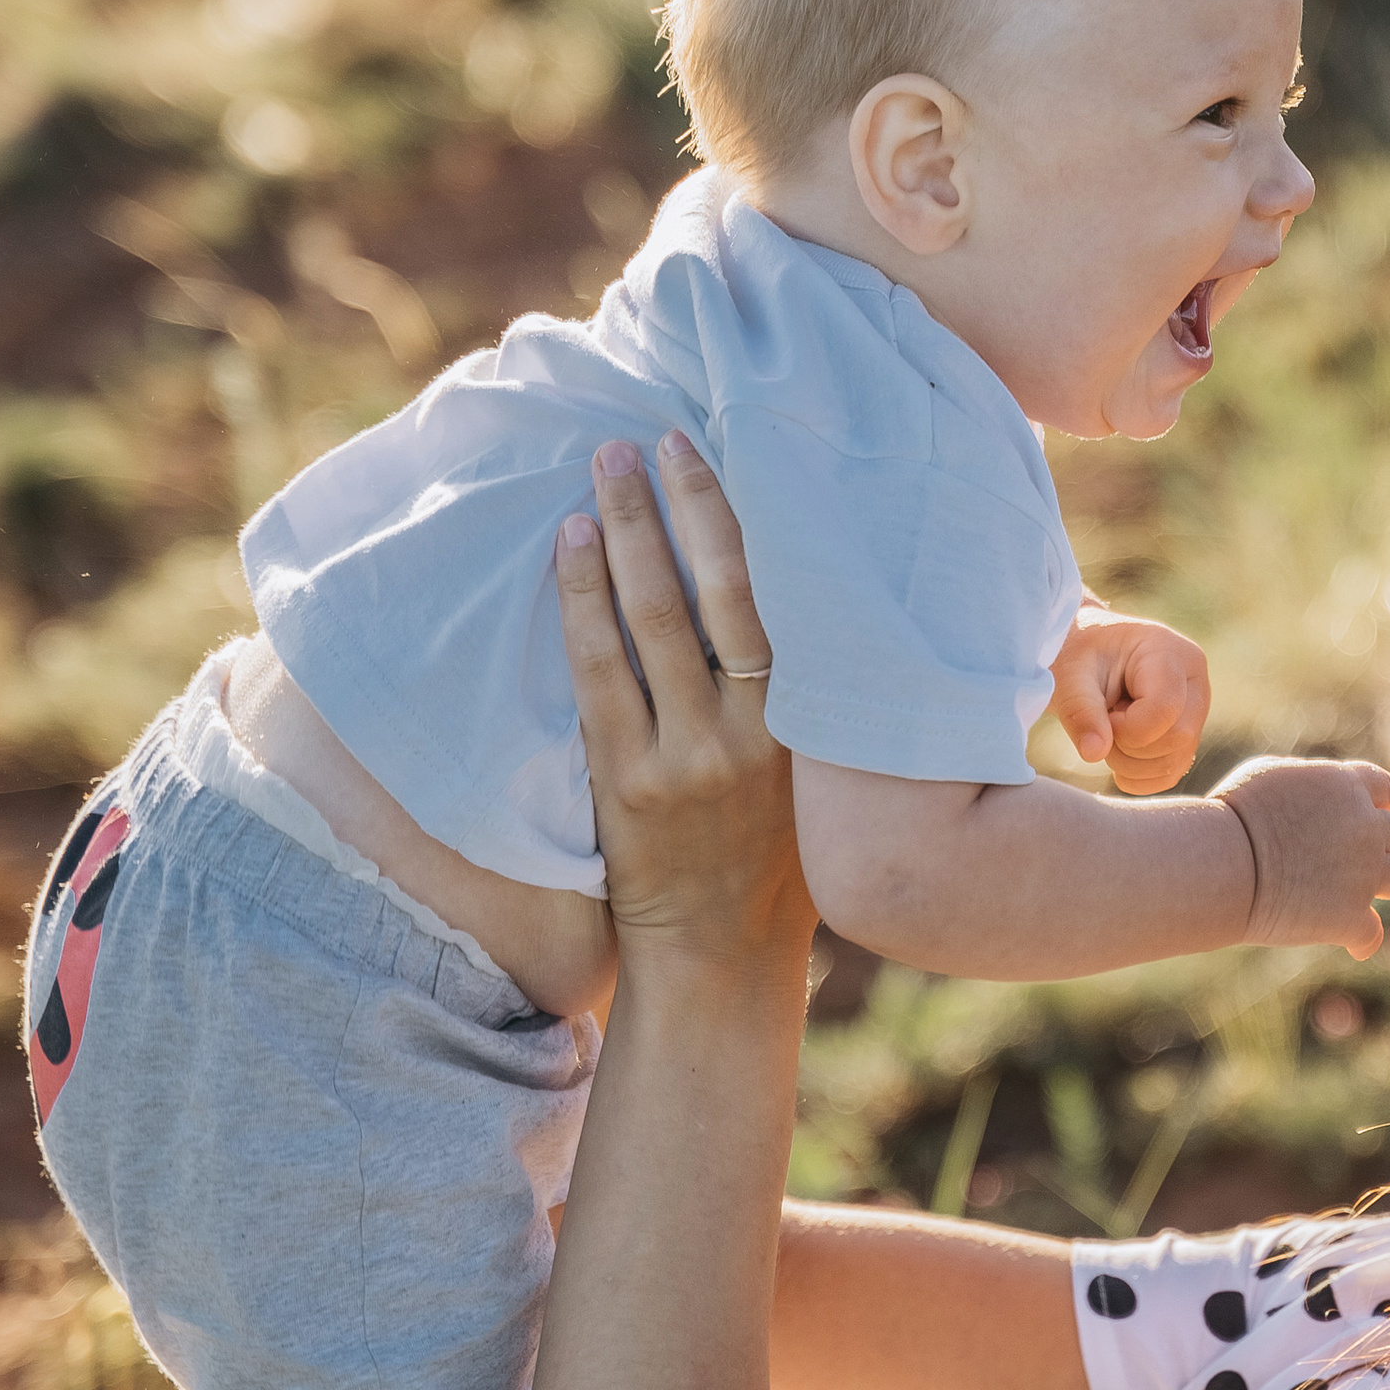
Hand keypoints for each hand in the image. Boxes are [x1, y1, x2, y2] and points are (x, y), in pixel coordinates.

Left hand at [554, 433, 813, 980]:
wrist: (722, 953)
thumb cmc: (780, 852)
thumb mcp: (820, 770)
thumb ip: (808, 691)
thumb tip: (795, 580)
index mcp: (812, 721)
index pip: (783, 596)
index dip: (752, 517)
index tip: (728, 448)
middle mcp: (757, 733)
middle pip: (719, 592)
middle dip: (684, 505)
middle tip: (654, 436)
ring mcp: (687, 757)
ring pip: (654, 622)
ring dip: (625, 534)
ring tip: (603, 468)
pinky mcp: (626, 782)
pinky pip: (598, 673)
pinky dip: (583, 603)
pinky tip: (569, 549)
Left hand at [1049, 604, 1212, 796]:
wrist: (1088, 654)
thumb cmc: (1080, 656)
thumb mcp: (1070, 674)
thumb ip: (1080, 711)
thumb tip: (1094, 753)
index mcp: (1171, 653)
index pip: (1165, 709)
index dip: (1127, 728)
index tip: (1102, 713)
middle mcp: (1194, 683)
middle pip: (1178, 737)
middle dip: (1130, 746)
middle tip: (1103, 725)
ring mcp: (1195, 713)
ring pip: (1174, 762)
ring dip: (1129, 764)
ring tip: (1108, 733)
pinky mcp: (1186, 739)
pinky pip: (1169, 776)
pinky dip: (1136, 778)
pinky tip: (1116, 752)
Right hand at [1210, 753, 1389, 955]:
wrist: (1227, 863)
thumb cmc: (1233, 816)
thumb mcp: (1269, 777)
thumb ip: (1305, 781)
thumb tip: (1313, 794)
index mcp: (1347, 788)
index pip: (1387, 790)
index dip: (1385, 804)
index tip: (1381, 812)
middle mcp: (1366, 828)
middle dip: (1387, 845)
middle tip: (1372, 858)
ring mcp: (1364, 874)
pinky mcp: (1351, 917)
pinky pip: (1372, 934)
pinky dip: (1363, 941)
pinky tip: (1356, 947)